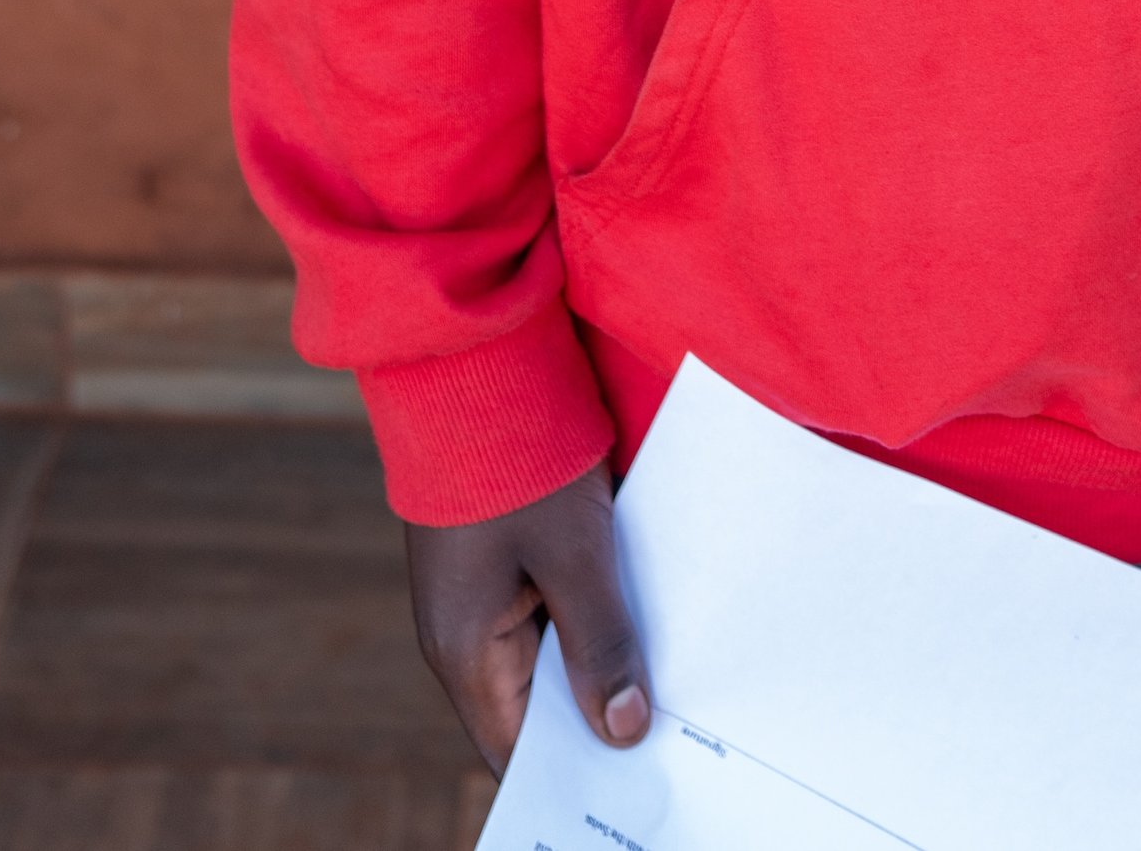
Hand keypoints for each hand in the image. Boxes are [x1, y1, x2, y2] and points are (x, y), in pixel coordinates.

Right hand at [405, 460, 650, 771]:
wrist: (471, 359)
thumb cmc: (515, 455)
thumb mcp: (574, 553)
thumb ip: (600, 645)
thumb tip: (624, 734)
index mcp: (465, 651)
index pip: (521, 750)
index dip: (580, 771)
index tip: (643, 782)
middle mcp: (463, 631)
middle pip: (537, 704)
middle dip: (601, 714)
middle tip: (677, 734)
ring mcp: (479, 588)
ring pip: (547, 650)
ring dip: (600, 657)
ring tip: (674, 679)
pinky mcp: (499, 551)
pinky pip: (547, 603)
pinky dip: (590, 612)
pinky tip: (644, 611)